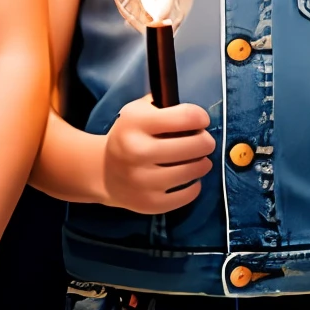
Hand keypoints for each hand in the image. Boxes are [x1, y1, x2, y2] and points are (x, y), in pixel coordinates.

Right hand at [101, 96, 214, 213]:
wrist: (103, 173)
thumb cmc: (128, 137)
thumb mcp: (136, 112)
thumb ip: (162, 106)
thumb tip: (195, 114)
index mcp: (135, 123)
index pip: (187, 116)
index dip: (200, 117)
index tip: (199, 120)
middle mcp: (138, 151)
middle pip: (197, 145)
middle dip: (206, 141)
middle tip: (203, 141)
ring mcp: (144, 180)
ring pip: (195, 170)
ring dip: (202, 163)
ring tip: (198, 160)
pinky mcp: (150, 203)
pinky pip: (189, 194)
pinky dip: (194, 185)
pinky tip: (188, 178)